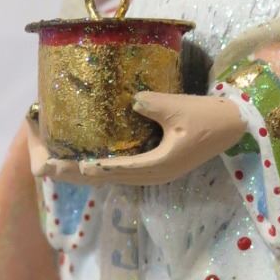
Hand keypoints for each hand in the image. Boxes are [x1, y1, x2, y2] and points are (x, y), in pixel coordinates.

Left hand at [40, 92, 244, 186]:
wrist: (233, 126)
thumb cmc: (208, 117)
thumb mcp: (180, 108)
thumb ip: (153, 105)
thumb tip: (132, 101)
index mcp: (157, 167)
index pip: (117, 170)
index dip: (92, 168)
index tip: (68, 164)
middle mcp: (151, 175)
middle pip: (108, 178)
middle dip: (77, 174)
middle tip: (46, 167)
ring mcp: (154, 173)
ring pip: (112, 177)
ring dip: (85, 173)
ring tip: (57, 166)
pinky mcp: (156, 167)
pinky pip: (122, 171)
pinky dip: (101, 168)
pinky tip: (85, 161)